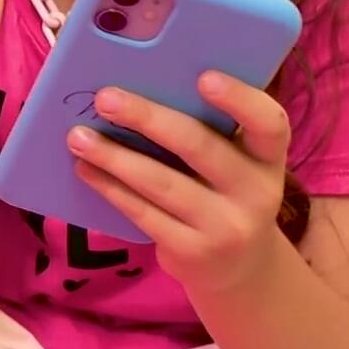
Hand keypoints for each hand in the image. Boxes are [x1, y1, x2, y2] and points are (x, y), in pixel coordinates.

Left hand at [67, 73, 292, 293]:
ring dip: (114, 156)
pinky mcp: (192, 252)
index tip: (203, 77)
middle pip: (200, 147)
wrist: (240, 271)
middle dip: (147, 119)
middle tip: (105, 98)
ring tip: (77, 136)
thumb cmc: (225, 195)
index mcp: (267, 158)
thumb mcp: (235, 166)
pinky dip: (110, 187)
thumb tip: (137, 86)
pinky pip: (143, 212)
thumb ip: (208, 131)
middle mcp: (256, 193)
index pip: (270, 123)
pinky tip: (86, 169)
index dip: (240, 99)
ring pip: (161, 183)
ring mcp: (224, 227)